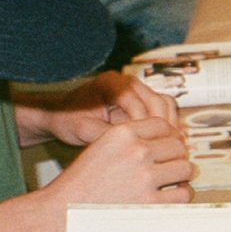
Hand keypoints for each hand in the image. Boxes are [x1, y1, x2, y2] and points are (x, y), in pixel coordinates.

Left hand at [26, 73, 178, 146]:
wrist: (61, 113)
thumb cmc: (67, 119)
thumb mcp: (82, 129)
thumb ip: (105, 136)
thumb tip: (131, 148)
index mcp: (111, 83)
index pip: (137, 105)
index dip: (143, 128)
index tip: (145, 148)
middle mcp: (127, 82)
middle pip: (157, 101)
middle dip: (162, 127)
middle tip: (165, 150)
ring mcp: (136, 89)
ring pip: (165, 104)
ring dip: (169, 126)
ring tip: (169, 148)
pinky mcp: (141, 99)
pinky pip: (162, 109)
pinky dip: (166, 125)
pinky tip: (164, 143)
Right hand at [42, 117, 194, 207]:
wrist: (60, 212)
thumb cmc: (79, 184)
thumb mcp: (101, 148)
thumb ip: (130, 142)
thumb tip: (167, 142)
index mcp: (122, 133)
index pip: (163, 125)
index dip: (170, 136)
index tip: (169, 147)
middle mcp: (136, 151)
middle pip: (177, 146)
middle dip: (176, 157)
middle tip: (171, 167)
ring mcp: (145, 177)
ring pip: (184, 169)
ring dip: (181, 176)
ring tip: (172, 183)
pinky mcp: (150, 203)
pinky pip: (183, 194)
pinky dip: (180, 196)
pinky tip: (170, 198)